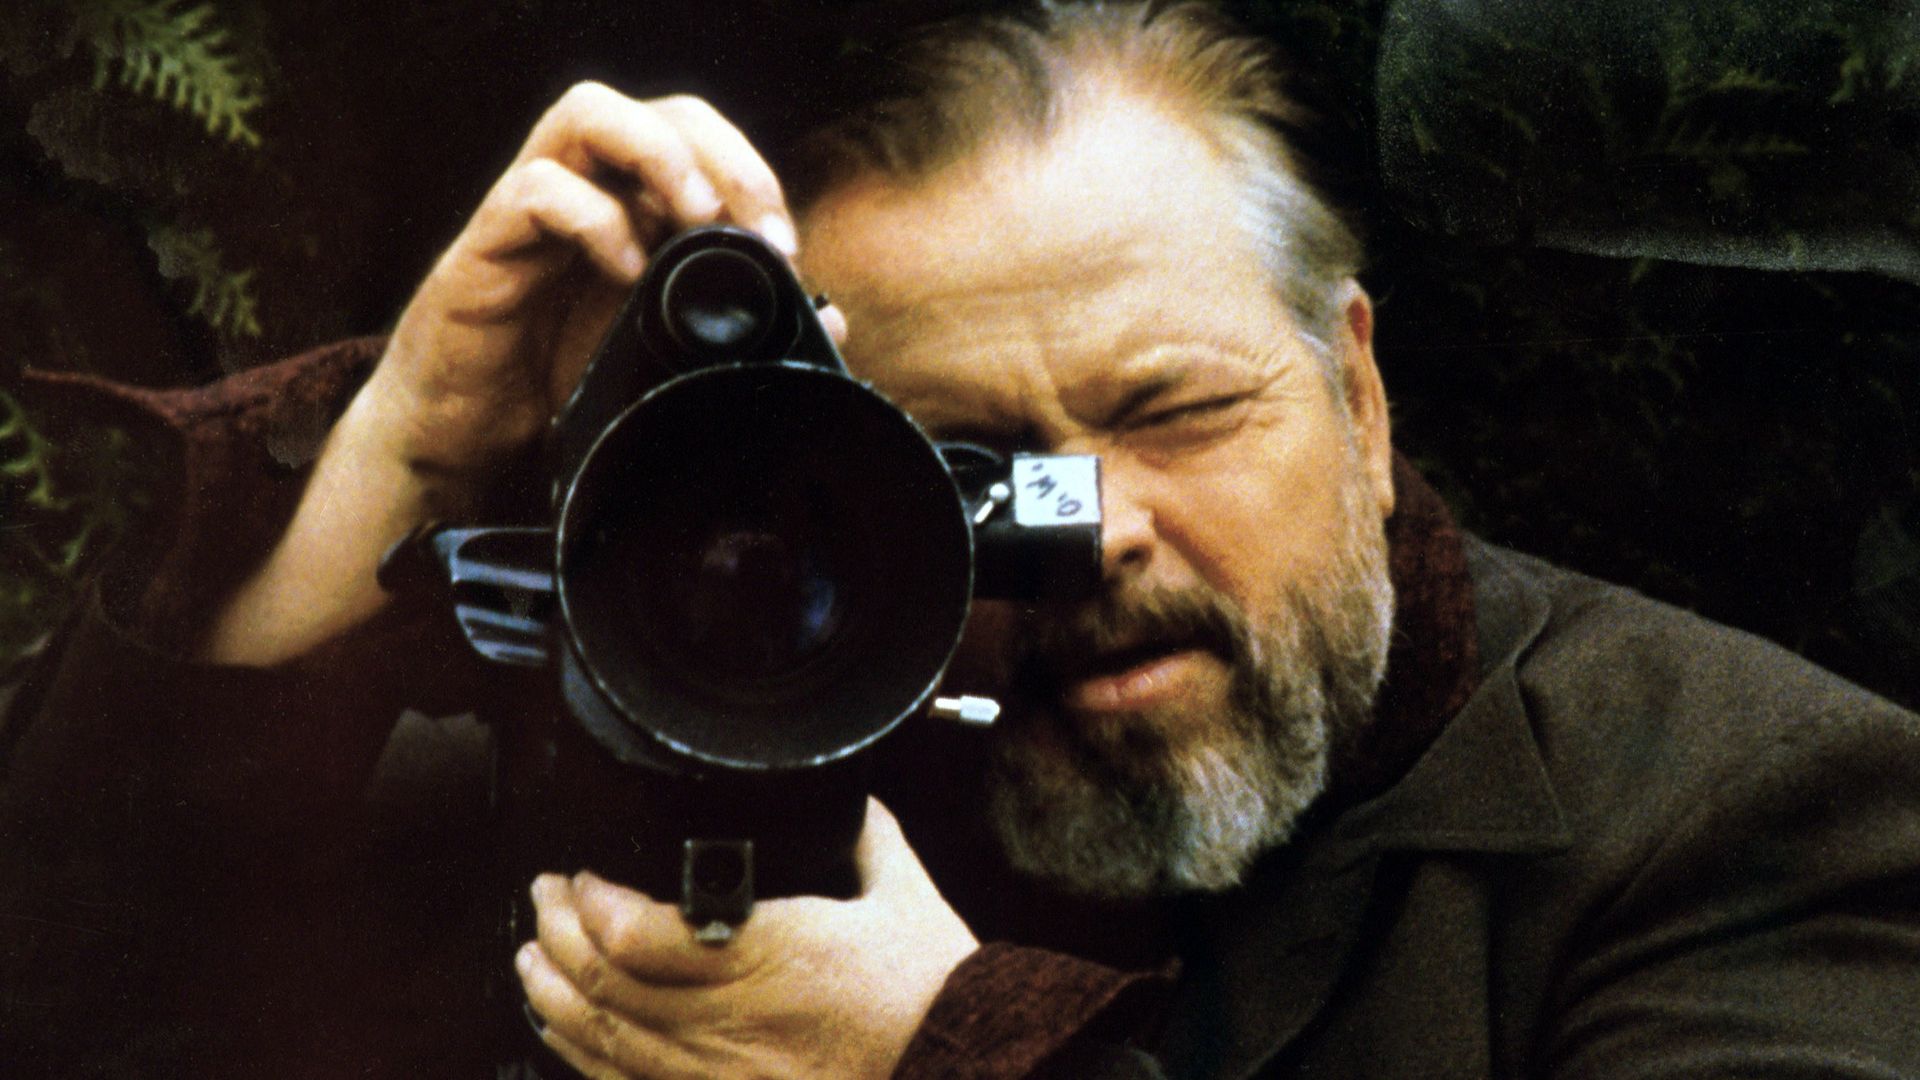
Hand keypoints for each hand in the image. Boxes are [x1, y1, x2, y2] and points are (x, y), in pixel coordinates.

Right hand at [204, 85, 828, 663]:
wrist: (459, 437)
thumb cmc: (557, 381)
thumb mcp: (668, 357)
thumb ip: (746, 335)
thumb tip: (833, 321)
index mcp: (632, 205)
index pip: (698, 136)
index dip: (751, 172)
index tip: (786, 250)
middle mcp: (584, 189)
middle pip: (656, 108)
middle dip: (721, 153)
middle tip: (755, 230)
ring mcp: (531, 208)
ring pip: (588, 112)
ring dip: (658, 157)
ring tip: (693, 224)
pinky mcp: (486, 244)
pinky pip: (535, 188)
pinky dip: (593, 219)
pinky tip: (625, 274)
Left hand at [517, 799, 978, 1079]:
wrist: (965, 1070)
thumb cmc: (936, 994)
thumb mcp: (902, 896)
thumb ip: (865, 837)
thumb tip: (850, 799)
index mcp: (771, 955)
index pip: (640, 934)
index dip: (591, 903)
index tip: (579, 874)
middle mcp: (732, 1022)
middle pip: (607, 984)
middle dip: (556, 937)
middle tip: (542, 899)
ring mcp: (720, 1077)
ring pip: (605, 1041)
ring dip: (554, 996)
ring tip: (531, 960)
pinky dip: (584, 1057)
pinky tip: (566, 1032)